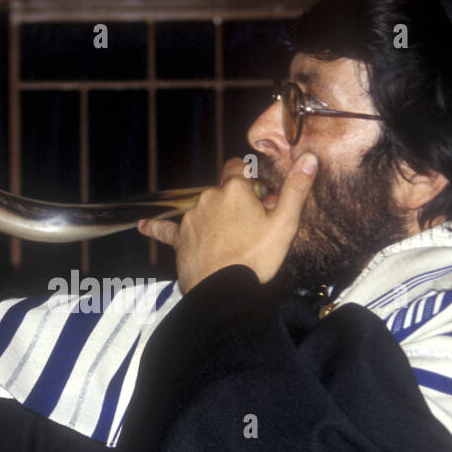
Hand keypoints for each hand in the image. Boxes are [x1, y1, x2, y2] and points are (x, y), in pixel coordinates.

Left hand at [138, 153, 317, 292]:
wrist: (224, 292)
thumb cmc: (256, 259)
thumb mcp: (285, 224)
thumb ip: (297, 189)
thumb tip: (310, 159)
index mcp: (234, 189)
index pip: (238, 167)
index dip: (249, 179)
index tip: (259, 195)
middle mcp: (208, 197)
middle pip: (223, 191)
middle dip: (236, 203)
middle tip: (252, 228)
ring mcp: (191, 218)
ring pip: (204, 209)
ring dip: (215, 218)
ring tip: (232, 242)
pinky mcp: (179, 239)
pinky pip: (166, 230)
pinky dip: (155, 227)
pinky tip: (141, 226)